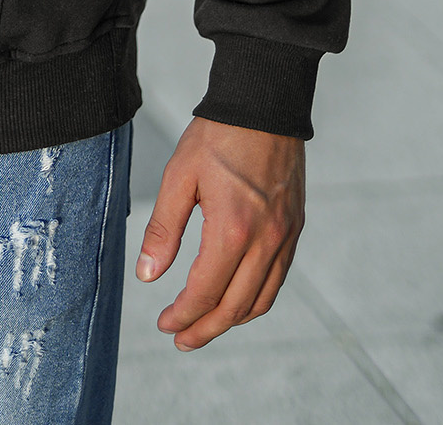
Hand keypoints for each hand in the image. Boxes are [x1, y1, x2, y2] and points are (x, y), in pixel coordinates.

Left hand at [136, 116, 303, 349]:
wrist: (264, 102)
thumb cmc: (217, 135)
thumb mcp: (179, 176)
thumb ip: (164, 228)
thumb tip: (147, 275)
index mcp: (234, 229)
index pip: (206, 291)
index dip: (183, 315)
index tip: (163, 324)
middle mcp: (266, 240)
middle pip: (235, 306)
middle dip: (205, 329)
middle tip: (180, 339)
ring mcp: (285, 236)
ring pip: (261, 299)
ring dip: (232, 320)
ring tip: (205, 326)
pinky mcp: (294, 227)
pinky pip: (277, 278)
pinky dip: (255, 299)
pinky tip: (235, 298)